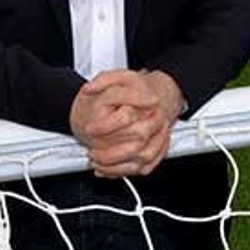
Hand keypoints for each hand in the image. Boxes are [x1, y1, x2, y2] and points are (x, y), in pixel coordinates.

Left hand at [69, 69, 184, 177]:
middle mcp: (157, 120)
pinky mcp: (159, 150)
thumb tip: (90, 88)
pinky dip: (123, 171)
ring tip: (97, 161)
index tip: (89, 128)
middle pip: (138, 140)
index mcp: (148, 101)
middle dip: (110, 151)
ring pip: (143, 158)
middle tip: (92, 151)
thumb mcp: (119, 77)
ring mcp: (160, 136)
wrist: (158, 96)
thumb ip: (104, 80)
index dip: (105, 125)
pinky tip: (106, 168)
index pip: (127, 117)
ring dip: (116, 165)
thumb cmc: (136, 90)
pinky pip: (144, 167)